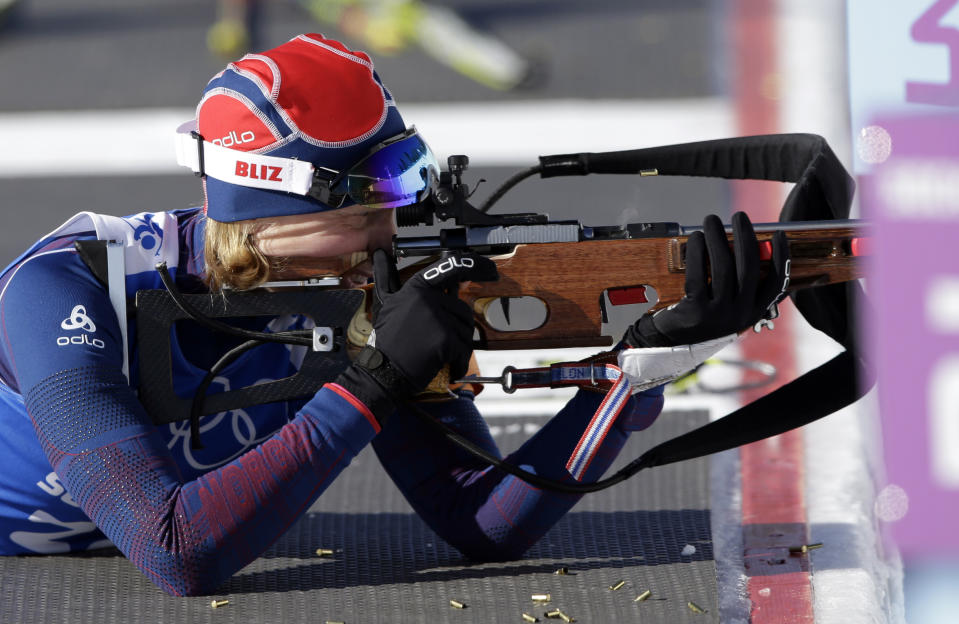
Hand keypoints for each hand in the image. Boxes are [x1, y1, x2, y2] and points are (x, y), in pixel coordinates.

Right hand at [334, 250, 497, 421]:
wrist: (383, 371)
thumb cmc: (387, 340)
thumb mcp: (385, 302)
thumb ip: (387, 276)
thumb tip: (380, 253)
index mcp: (417, 287)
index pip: (453, 269)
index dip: (476, 267)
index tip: (490, 271)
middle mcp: (429, 299)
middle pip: (463, 310)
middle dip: (456, 329)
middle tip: (438, 342)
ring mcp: (439, 319)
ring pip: (466, 331)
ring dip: (458, 346)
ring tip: (438, 353)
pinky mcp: (446, 340)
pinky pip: (464, 350)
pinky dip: (459, 362)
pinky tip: (446, 365)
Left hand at [624, 211, 789, 347]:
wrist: (672, 342)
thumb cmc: (702, 316)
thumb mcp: (728, 305)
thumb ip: (740, 283)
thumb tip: (745, 245)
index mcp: (753, 312)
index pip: (775, 283)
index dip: (781, 257)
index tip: (779, 235)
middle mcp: (739, 314)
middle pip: (748, 268)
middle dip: (745, 236)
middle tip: (739, 216)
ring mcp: (717, 314)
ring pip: (722, 267)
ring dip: (717, 238)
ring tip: (712, 220)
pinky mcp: (695, 311)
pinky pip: (698, 273)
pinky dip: (697, 251)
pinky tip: (695, 238)